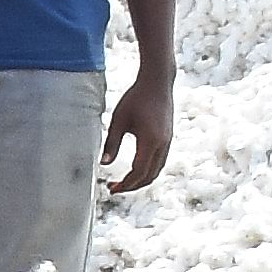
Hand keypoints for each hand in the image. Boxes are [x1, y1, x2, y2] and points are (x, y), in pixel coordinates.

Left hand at [104, 61, 175, 195]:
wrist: (157, 82)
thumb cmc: (136, 98)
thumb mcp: (118, 120)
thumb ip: (111, 143)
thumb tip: (103, 164)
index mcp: (151, 141)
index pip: (138, 173)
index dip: (125, 184)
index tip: (111, 189)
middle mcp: (163, 144)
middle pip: (149, 176)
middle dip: (132, 186)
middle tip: (114, 188)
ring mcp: (168, 142)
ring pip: (156, 170)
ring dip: (141, 180)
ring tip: (123, 182)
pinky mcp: (168, 138)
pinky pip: (159, 162)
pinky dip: (147, 171)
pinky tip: (134, 170)